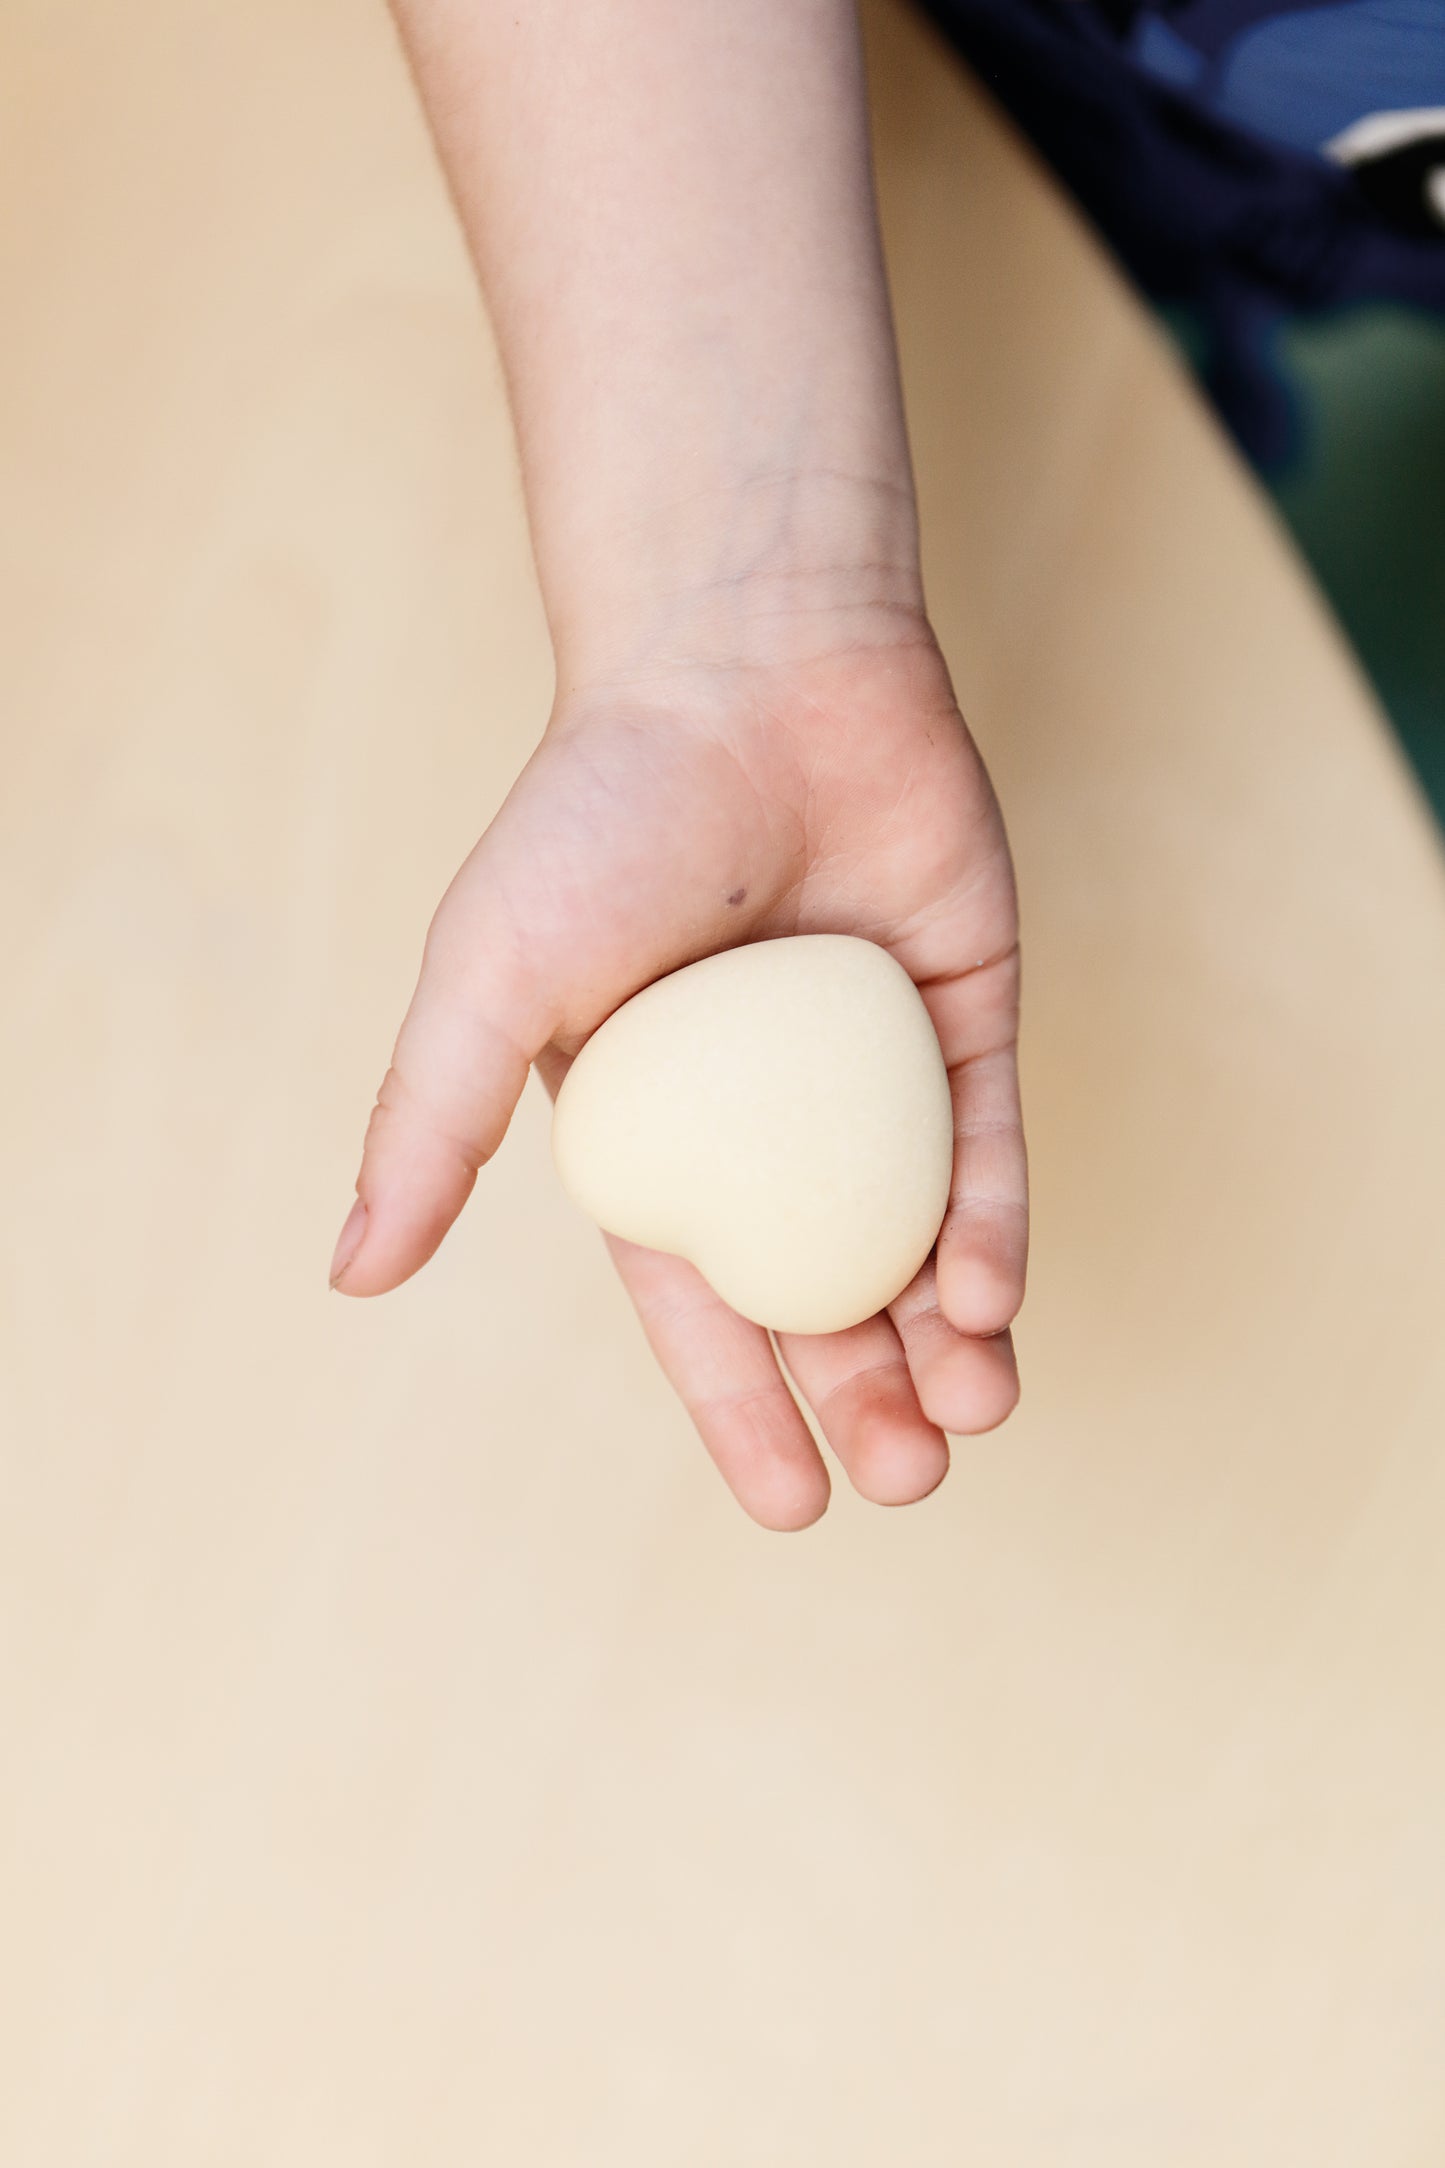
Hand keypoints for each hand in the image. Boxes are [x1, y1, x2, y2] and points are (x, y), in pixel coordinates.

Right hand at [330, 623, 1025, 1528]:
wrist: (748, 662)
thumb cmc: (598, 815)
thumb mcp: (489, 979)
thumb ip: (430, 1120)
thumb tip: (350, 1276)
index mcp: (658, 1126)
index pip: (701, 1301)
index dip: (745, 1407)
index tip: (795, 1506)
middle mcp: (769, 1113)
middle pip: (827, 1288)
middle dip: (867, 1397)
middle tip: (905, 1478)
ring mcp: (871, 1068)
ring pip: (921, 1236)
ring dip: (949, 1336)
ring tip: (968, 1418)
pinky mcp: (962, 1008)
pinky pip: (986, 1138)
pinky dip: (995, 1221)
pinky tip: (994, 1299)